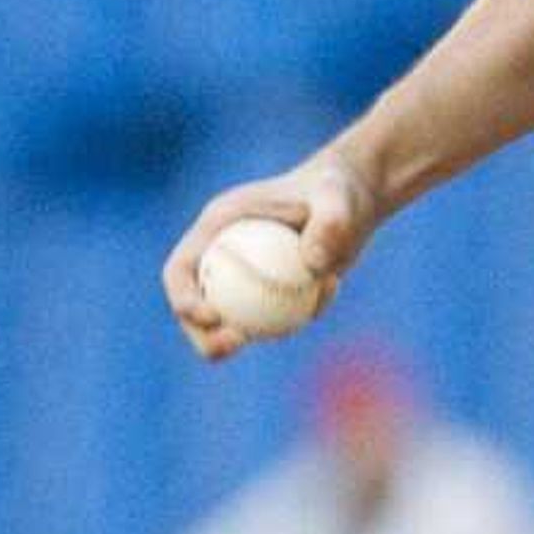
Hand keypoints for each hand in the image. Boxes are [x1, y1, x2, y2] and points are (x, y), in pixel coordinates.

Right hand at [161, 153, 376, 361]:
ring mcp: (243, 276)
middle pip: (194, 305)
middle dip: (202, 334)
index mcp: (215, 228)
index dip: (183, 298)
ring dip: (246, 338)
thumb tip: (314, 267)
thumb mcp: (337, 199)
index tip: (212, 317)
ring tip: (281, 335)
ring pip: (229, 321)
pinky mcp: (270, 291)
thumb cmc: (338, 190)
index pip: (180, 270)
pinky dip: (298, 317)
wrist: (352, 197)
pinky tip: (331, 290)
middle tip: (235, 343)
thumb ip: (329, 225)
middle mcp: (221, 253)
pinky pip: (272, 320)